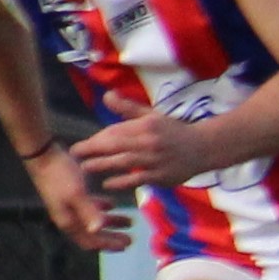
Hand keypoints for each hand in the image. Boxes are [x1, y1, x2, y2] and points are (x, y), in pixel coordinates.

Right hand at [22, 144, 129, 251]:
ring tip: (129, 221)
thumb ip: (88, 212)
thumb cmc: (61, 175)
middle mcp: (68, 217)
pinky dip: (102, 208)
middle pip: (92, 234)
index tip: (126, 245)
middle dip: (112, 237)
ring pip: (92, 220)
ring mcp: (69, 206)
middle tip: (131, 238)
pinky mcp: (71, 195)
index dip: (108, 245)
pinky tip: (113, 204)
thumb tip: (97, 231)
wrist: (43, 155)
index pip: (90, 241)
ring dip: (111, 222)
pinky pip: (89, 207)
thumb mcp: (77, 194)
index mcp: (68, 221)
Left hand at [72, 110, 223, 193]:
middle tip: (74, 153)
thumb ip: (128, 109)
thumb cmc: (174, 132)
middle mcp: (150, 141)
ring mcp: (155, 159)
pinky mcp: (160, 175)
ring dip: (102, 164)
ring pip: (124, 161)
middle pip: (116, 144)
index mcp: (146, 125)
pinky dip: (121, 181)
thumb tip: (106, 95)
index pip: (116, 131)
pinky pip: (137, 178)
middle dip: (93, 149)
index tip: (82, 145)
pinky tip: (107, 183)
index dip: (97, 138)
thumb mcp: (153, 116)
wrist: (204, 148)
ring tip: (85, 167)